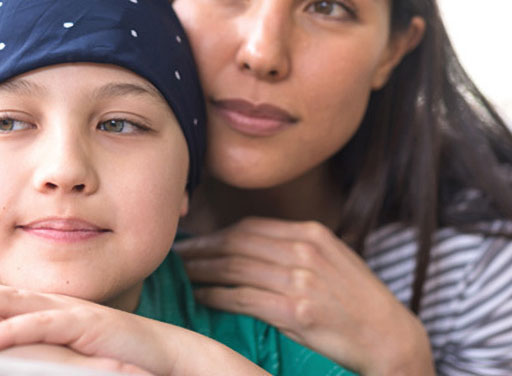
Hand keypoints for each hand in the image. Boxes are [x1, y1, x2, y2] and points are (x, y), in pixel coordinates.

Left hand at [0, 283, 266, 375]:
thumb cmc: (122, 359)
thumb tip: (21, 362)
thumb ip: (51, 354)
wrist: (170, 358)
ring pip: (13, 302)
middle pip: (2, 294)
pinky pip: (40, 326)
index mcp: (55, 311)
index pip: (7, 300)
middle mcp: (59, 305)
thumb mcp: (78, 356)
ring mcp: (72, 313)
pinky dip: (8, 331)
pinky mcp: (85, 327)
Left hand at [174, 217, 433, 375]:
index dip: (215, 235)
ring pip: (233, 269)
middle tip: (176, 257)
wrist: (390, 338)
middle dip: (201, 251)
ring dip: (202, 272)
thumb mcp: (332, 260)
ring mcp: (300, 280)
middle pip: (235, 244)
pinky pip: (242, 299)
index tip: (194, 242)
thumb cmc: (358, 302)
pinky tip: (201, 298)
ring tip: (183, 276)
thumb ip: (293, 248)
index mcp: (311, 233)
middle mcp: (304, 251)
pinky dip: (216, 297)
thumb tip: (246, 247)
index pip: (248, 227)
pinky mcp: (295, 311)